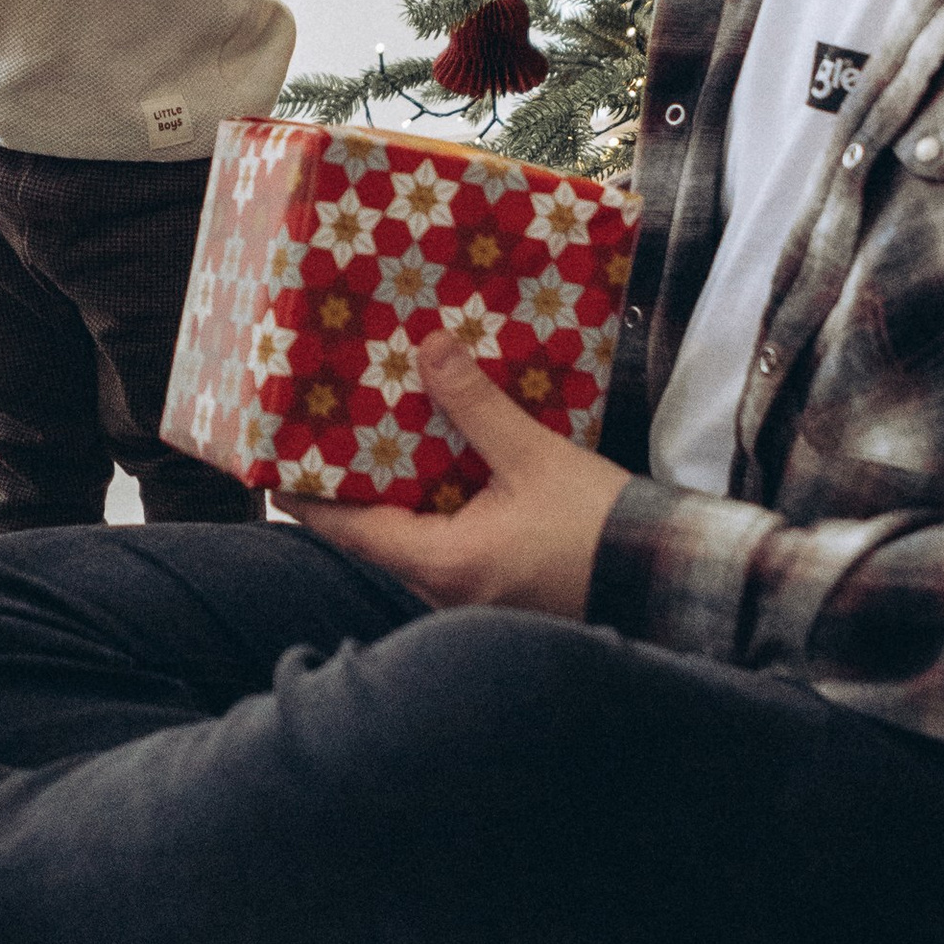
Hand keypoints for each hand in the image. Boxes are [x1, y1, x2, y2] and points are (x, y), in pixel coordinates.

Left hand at [286, 333, 631, 621]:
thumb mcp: (535, 456)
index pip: (348, 529)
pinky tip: (442, 467)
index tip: (273, 466)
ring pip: (412, 540)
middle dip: (351, 486)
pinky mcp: (500, 588)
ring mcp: (472, 595)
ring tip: (379, 439)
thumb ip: (478, 405)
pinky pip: (448, 545)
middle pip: (375, 536)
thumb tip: (429, 347)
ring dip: (396, 495)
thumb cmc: (601, 526)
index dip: (305, 497)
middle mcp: (445, 590)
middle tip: (326, 436)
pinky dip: (435, 507)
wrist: (670, 578)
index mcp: (442, 564)